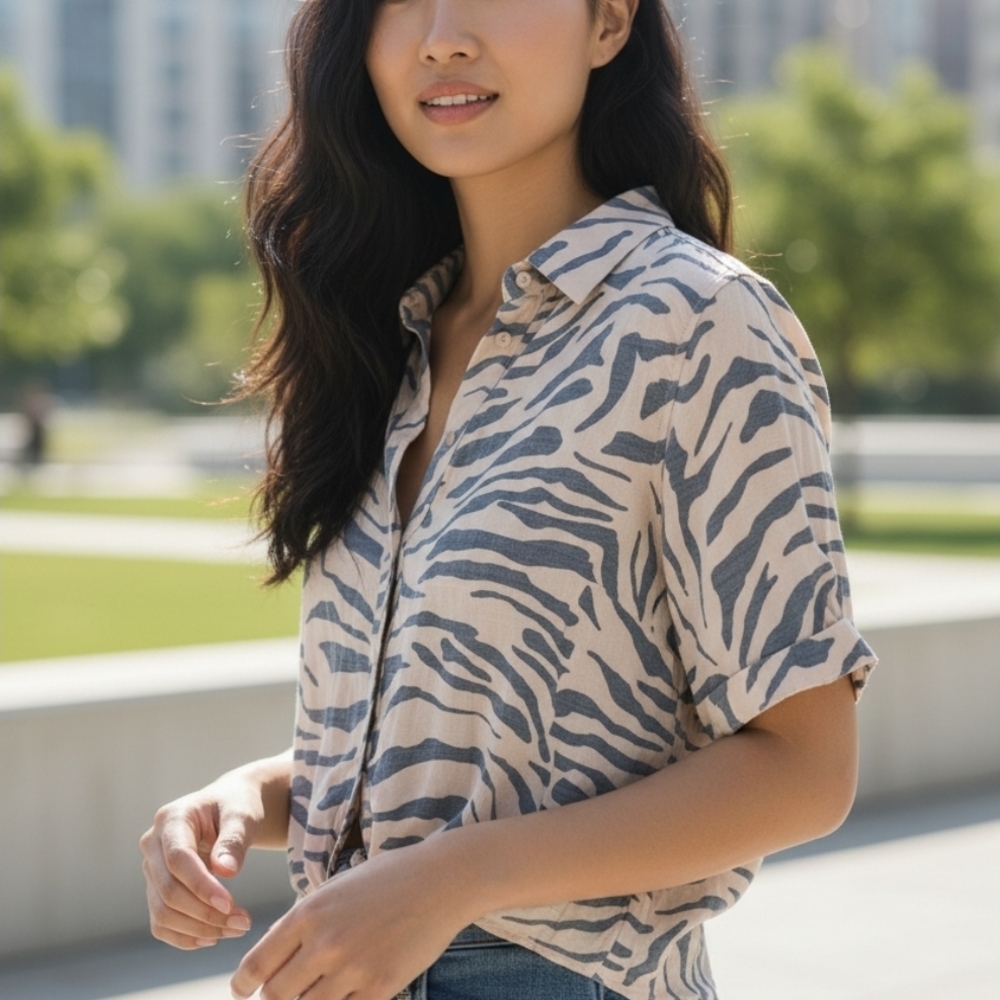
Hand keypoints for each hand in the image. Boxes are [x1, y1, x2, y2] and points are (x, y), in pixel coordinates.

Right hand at [140, 773, 265, 949]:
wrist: (230, 808)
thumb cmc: (237, 806)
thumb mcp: (243, 814)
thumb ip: (234, 839)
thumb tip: (226, 872)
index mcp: (171, 819)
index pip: (178, 860)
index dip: (201, 886)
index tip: (230, 905)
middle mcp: (153, 844)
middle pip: (168, 891)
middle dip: (205, 914)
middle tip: (243, 922)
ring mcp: (152, 869)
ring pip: (163, 912)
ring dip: (199, 929)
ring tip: (237, 929)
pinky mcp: (156, 889)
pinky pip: (162, 923)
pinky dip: (186, 936)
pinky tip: (214, 937)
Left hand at [231, 836, 469, 999]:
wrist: (440, 881)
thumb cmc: (386, 879)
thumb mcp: (335, 889)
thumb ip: (301, 922)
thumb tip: (269, 956)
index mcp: (308, 913)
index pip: (256, 966)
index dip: (242, 985)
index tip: (243, 991)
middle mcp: (324, 944)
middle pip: (275, 996)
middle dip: (274, 999)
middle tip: (281, 994)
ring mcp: (352, 969)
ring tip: (316, 989)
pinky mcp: (380, 988)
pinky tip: (346, 994)